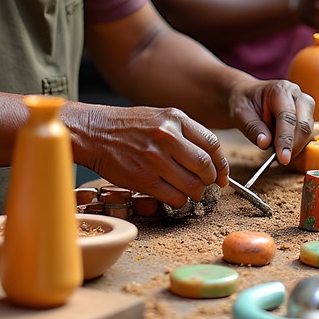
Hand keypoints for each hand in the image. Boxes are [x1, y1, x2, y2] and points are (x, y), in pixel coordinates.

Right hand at [73, 103, 229, 209]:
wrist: (95, 132)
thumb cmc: (128, 126)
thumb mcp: (161, 117)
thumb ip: (185, 133)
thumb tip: (210, 158)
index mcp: (175, 119)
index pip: (212, 144)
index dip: (222, 164)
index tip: (222, 176)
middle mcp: (167, 137)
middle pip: (205, 166)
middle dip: (211, 180)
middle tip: (207, 184)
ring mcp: (155, 159)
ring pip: (192, 185)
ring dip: (197, 193)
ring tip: (192, 192)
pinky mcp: (143, 179)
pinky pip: (174, 197)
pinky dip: (180, 201)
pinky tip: (176, 196)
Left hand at [224, 78, 314, 165]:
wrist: (249, 96)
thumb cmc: (244, 102)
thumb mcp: (240, 113)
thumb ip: (252, 127)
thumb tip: (265, 143)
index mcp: (281, 90)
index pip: (288, 117)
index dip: (286, 139)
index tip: (282, 158)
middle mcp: (298, 96)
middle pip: (303, 125)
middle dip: (293, 146)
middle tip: (280, 160)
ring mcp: (306, 106)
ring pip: (308, 132)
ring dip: (295, 147)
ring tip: (277, 154)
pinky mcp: (307, 117)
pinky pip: (307, 136)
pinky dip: (297, 146)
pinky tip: (283, 150)